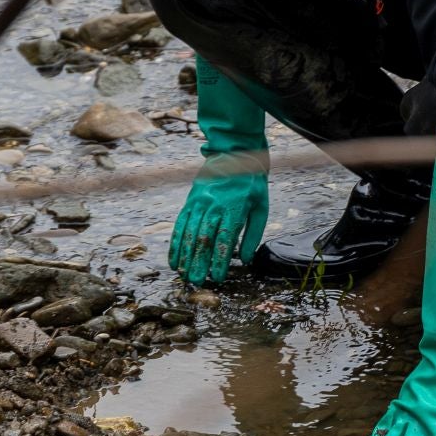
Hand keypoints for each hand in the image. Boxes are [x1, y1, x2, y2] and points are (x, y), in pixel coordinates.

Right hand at [167, 171, 267, 285]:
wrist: (235, 154)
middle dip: (198, 262)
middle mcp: (213, 205)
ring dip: (185, 256)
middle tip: (196, 282)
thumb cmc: (251, 185)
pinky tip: (174, 260)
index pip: (225, 238)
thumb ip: (253, 235)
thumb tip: (244, 260)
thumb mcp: (260, 207)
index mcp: (234, 207)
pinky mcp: (190, 201)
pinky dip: (176, 244)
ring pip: (189, 233)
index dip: (219, 259)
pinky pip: (180, 225)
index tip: (217, 277)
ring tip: (184, 275)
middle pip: (204, 238)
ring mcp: (199, 202)